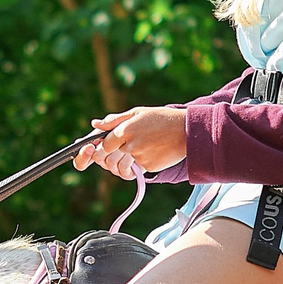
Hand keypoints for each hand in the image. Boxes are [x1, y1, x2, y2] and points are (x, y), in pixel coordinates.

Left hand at [74, 106, 188, 178]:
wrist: (187, 130)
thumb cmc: (161, 118)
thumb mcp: (138, 113)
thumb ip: (114, 120)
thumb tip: (94, 124)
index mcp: (125, 130)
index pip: (104, 144)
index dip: (104, 146)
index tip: (109, 145)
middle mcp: (130, 145)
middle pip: (108, 159)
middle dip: (109, 158)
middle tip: (118, 154)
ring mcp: (139, 157)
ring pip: (121, 167)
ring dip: (122, 165)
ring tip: (132, 156)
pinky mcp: (148, 166)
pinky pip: (136, 170)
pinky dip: (138, 166)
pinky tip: (147, 155)